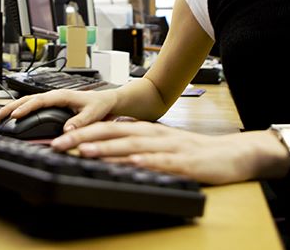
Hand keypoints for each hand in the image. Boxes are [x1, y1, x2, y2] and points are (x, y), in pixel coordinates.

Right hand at [0, 88, 118, 131]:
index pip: (40, 100)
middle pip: (28, 99)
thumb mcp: (93, 114)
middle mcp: (55, 96)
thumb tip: (67, 130)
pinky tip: (11, 117)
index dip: (26, 107)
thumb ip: (80, 122)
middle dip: (10, 107)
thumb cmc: (99, 105)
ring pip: (27, 101)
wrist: (106, 101)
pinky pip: (32, 105)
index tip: (15, 115)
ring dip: (12, 108)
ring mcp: (52, 99)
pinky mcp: (51, 104)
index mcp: (62, 95)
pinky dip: (20, 110)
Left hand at [50, 121, 274, 184]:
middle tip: (58, 143)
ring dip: (104, 147)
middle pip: (113, 133)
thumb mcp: (161, 147)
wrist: (231, 155)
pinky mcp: (182, 162)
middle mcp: (153, 136)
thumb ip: (138, 148)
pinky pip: (158, 160)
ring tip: (81, 150)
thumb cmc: (195, 154)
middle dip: (83, 137)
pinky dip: (140, 160)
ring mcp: (167, 148)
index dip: (83, 131)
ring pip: (130, 145)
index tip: (60, 138)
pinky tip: (125, 162)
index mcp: (147, 132)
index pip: (109, 128)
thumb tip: (109, 152)